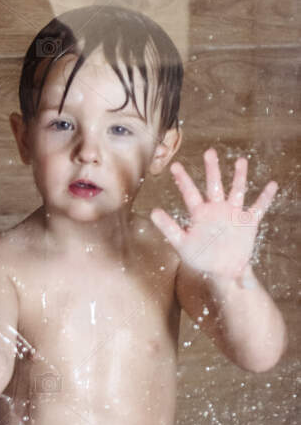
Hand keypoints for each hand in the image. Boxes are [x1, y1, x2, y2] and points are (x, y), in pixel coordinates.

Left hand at [150, 149, 276, 281]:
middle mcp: (216, 209)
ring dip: (239, 176)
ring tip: (240, 160)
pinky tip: (272, 185)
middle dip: (212, 169)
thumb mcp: (182, 244)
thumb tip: (152, 212)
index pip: (190, 193)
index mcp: (200, 214)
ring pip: (237, 190)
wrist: (224, 272)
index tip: (174, 166)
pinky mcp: (248, 222)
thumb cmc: (201, 258)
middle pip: (214, 185)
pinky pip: (258, 207)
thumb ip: (169, 228)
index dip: (183, 180)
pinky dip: (265, 197)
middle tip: (209, 152)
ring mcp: (233, 213)